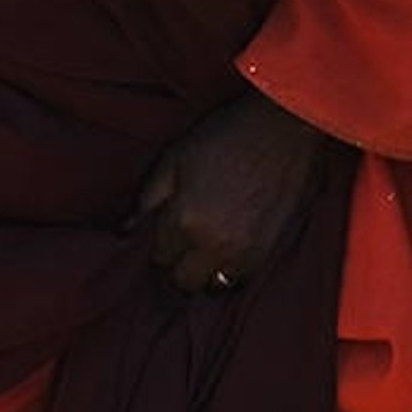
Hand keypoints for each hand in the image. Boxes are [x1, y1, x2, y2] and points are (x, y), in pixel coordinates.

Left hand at [131, 88, 341, 293]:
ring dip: (207, 271)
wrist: (286, 125)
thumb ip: (148, 198)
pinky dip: (233, 268)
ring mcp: (246, 252)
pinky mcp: (273, 250)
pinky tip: (233, 246)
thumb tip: (125, 230)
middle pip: (184, 281)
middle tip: (183, 247)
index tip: (167, 234)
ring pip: (214, 285)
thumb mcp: (175, 158)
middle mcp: (214, 244)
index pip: (159, 259)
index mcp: (185, 221)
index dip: (160, 246)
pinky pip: (243, 278)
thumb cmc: (226, 135)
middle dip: (178, 266)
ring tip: (209, 248)